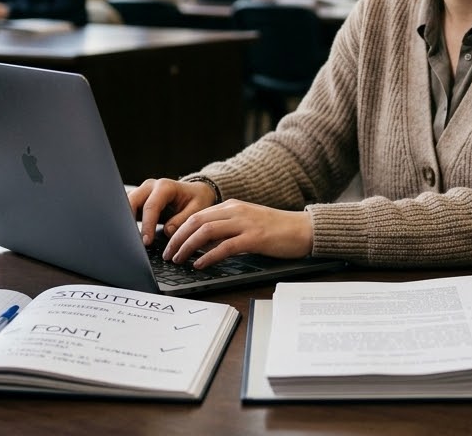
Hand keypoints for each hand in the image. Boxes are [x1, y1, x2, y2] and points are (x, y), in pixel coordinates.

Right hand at [129, 177, 216, 246]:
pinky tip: (129, 234)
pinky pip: (128, 208)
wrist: (195, 192)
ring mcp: (142, 192)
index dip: (147, 225)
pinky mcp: (139, 199)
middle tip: (132, 241)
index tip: (146, 241)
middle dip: (129, 221)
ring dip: (125, 220)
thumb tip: (168, 231)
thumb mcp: (198, 208)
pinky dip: (126, 220)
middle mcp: (150, 186)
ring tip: (128, 239)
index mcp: (165, 186)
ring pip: (126, 203)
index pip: (151, 206)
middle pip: (132, 201)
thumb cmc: (197, 199)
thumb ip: (183, 219)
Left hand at [162, 200, 311, 267]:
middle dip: (177, 238)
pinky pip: (224, 247)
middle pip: (196, 221)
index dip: (179, 229)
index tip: (169, 243)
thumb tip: (203, 244)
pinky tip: (200, 265)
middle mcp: (236, 211)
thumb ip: (227, 229)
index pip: (197, 215)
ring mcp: (245, 223)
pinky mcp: (254, 238)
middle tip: (168, 254)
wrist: (304, 229)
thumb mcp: (247, 223)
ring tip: (178, 260)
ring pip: (206, 232)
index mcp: (232, 206)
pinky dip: (208, 256)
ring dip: (187, 247)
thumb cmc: (277, 230)